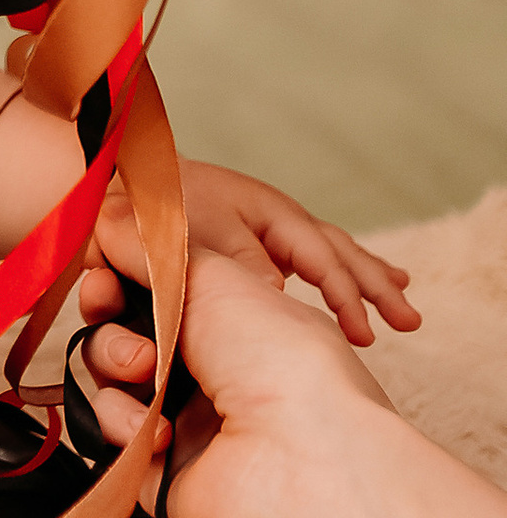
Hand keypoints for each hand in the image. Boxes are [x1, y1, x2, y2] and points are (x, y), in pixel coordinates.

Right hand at [76, 244, 393, 517]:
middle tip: (104, 299)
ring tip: (144, 370)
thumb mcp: (216, 275)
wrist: (302, 463)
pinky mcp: (157, 467)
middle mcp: (208, 367)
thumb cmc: (278, 358)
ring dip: (116, 359)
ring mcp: (181, 419)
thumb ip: (152, 245)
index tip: (105, 259)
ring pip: (111, 374)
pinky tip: (156, 429)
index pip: (157, 286)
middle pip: (124, 325)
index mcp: (232, 320)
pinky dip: (124, 421)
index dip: (122, 270)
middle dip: (108, 308)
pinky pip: (113, 430)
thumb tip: (105, 217)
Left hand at [105, 158, 419, 347]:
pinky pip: (305, 255)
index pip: (319, 256)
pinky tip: (351, 288)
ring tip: (400, 302)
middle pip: (334, 249)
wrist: (107, 182)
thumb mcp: (189, 239)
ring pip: (327, 250)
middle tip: (410, 321)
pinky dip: (335, 271)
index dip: (346, 295)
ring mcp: (261, 223)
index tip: (366, 335)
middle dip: (373, 285)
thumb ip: (234, 264)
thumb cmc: (143, 211)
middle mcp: (269, 215)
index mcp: (262, 210)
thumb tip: (278, 294)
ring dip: (365, 276)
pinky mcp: (248, 236)